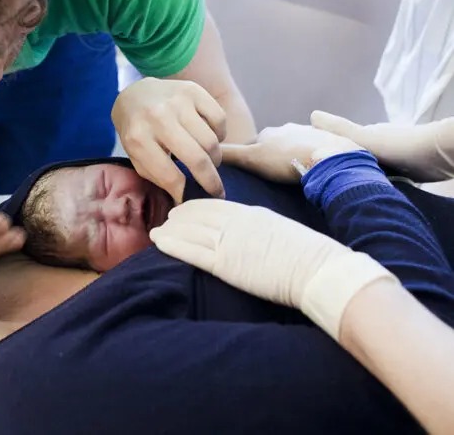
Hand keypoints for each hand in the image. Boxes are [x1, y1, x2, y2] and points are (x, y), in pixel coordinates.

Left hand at [113, 78, 226, 200]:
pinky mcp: (193, 90)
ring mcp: (177, 102)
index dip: (184, 194)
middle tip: (216, 192)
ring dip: (216, 159)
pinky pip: (220, 120)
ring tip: (210, 163)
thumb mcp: (137, 157)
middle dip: (211, 182)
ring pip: (211, 141)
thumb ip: (159, 177)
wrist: (135, 95)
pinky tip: (211, 138)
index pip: (170, 176)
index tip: (193, 202)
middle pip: (197, 158)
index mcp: (138, 139)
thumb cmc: (138, 133)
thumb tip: (184, 202)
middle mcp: (158, 118)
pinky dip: (220, 135)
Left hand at [150, 199, 395, 338]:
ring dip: (170, 230)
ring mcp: (229, 243)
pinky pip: (191, 251)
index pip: (213, 206)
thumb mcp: (279, 229)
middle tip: (167, 219)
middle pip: (196, 215)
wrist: (318, 269)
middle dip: (179, 217)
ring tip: (157, 232)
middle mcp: (235, 224)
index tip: (183, 209)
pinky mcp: (226, 264)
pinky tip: (159, 241)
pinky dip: (172, 244)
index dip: (194, 207)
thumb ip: (260, 228)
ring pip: (189, 231)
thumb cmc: (307, 255)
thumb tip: (253, 233)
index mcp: (250, 213)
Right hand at [220, 123, 362, 182]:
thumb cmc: (286, 159)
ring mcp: (311, 131)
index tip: (256, 168)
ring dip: (297, 152)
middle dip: (276, 153)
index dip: (253, 154)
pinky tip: (319, 162)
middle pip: (278, 141)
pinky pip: (321, 144)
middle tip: (277, 172)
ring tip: (299, 169)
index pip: (256, 142)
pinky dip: (317, 151)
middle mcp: (288, 127)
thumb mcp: (251, 158)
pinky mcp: (331, 138)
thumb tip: (204, 151)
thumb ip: (230, 154)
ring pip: (299, 142)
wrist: (328, 157)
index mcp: (268, 132)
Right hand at [311, 111, 453, 181]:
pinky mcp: (405, 172)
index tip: (310, 161)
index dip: (325, 149)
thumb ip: (340, 129)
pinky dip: (373, 182)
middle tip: (324, 179)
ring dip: (357, 175)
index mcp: (366, 135)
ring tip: (342, 188)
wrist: (439, 155)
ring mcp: (392, 158)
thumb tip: (312, 114)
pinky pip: (382, 178)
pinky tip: (368, 191)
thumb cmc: (401, 145)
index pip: (340, 141)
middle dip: (340, 165)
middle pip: (352, 155)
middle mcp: (378, 145)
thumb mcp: (364, 137)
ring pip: (367, 167)